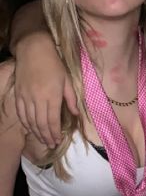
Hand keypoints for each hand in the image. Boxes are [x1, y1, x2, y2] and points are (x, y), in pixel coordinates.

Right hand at [14, 31, 76, 147]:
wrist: (33, 51)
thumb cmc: (54, 64)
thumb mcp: (67, 80)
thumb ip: (71, 99)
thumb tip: (76, 114)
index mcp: (52, 96)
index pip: (53, 121)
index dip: (55, 133)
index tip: (58, 141)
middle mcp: (38, 99)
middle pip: (41, 124)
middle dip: (46, 136)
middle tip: (51, 144)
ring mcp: (26, 98)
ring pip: (30, 121)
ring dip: (36, 132)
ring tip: (42, 140)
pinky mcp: (18, 95)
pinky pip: (21, 114)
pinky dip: (25, 123)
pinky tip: (30, 129)